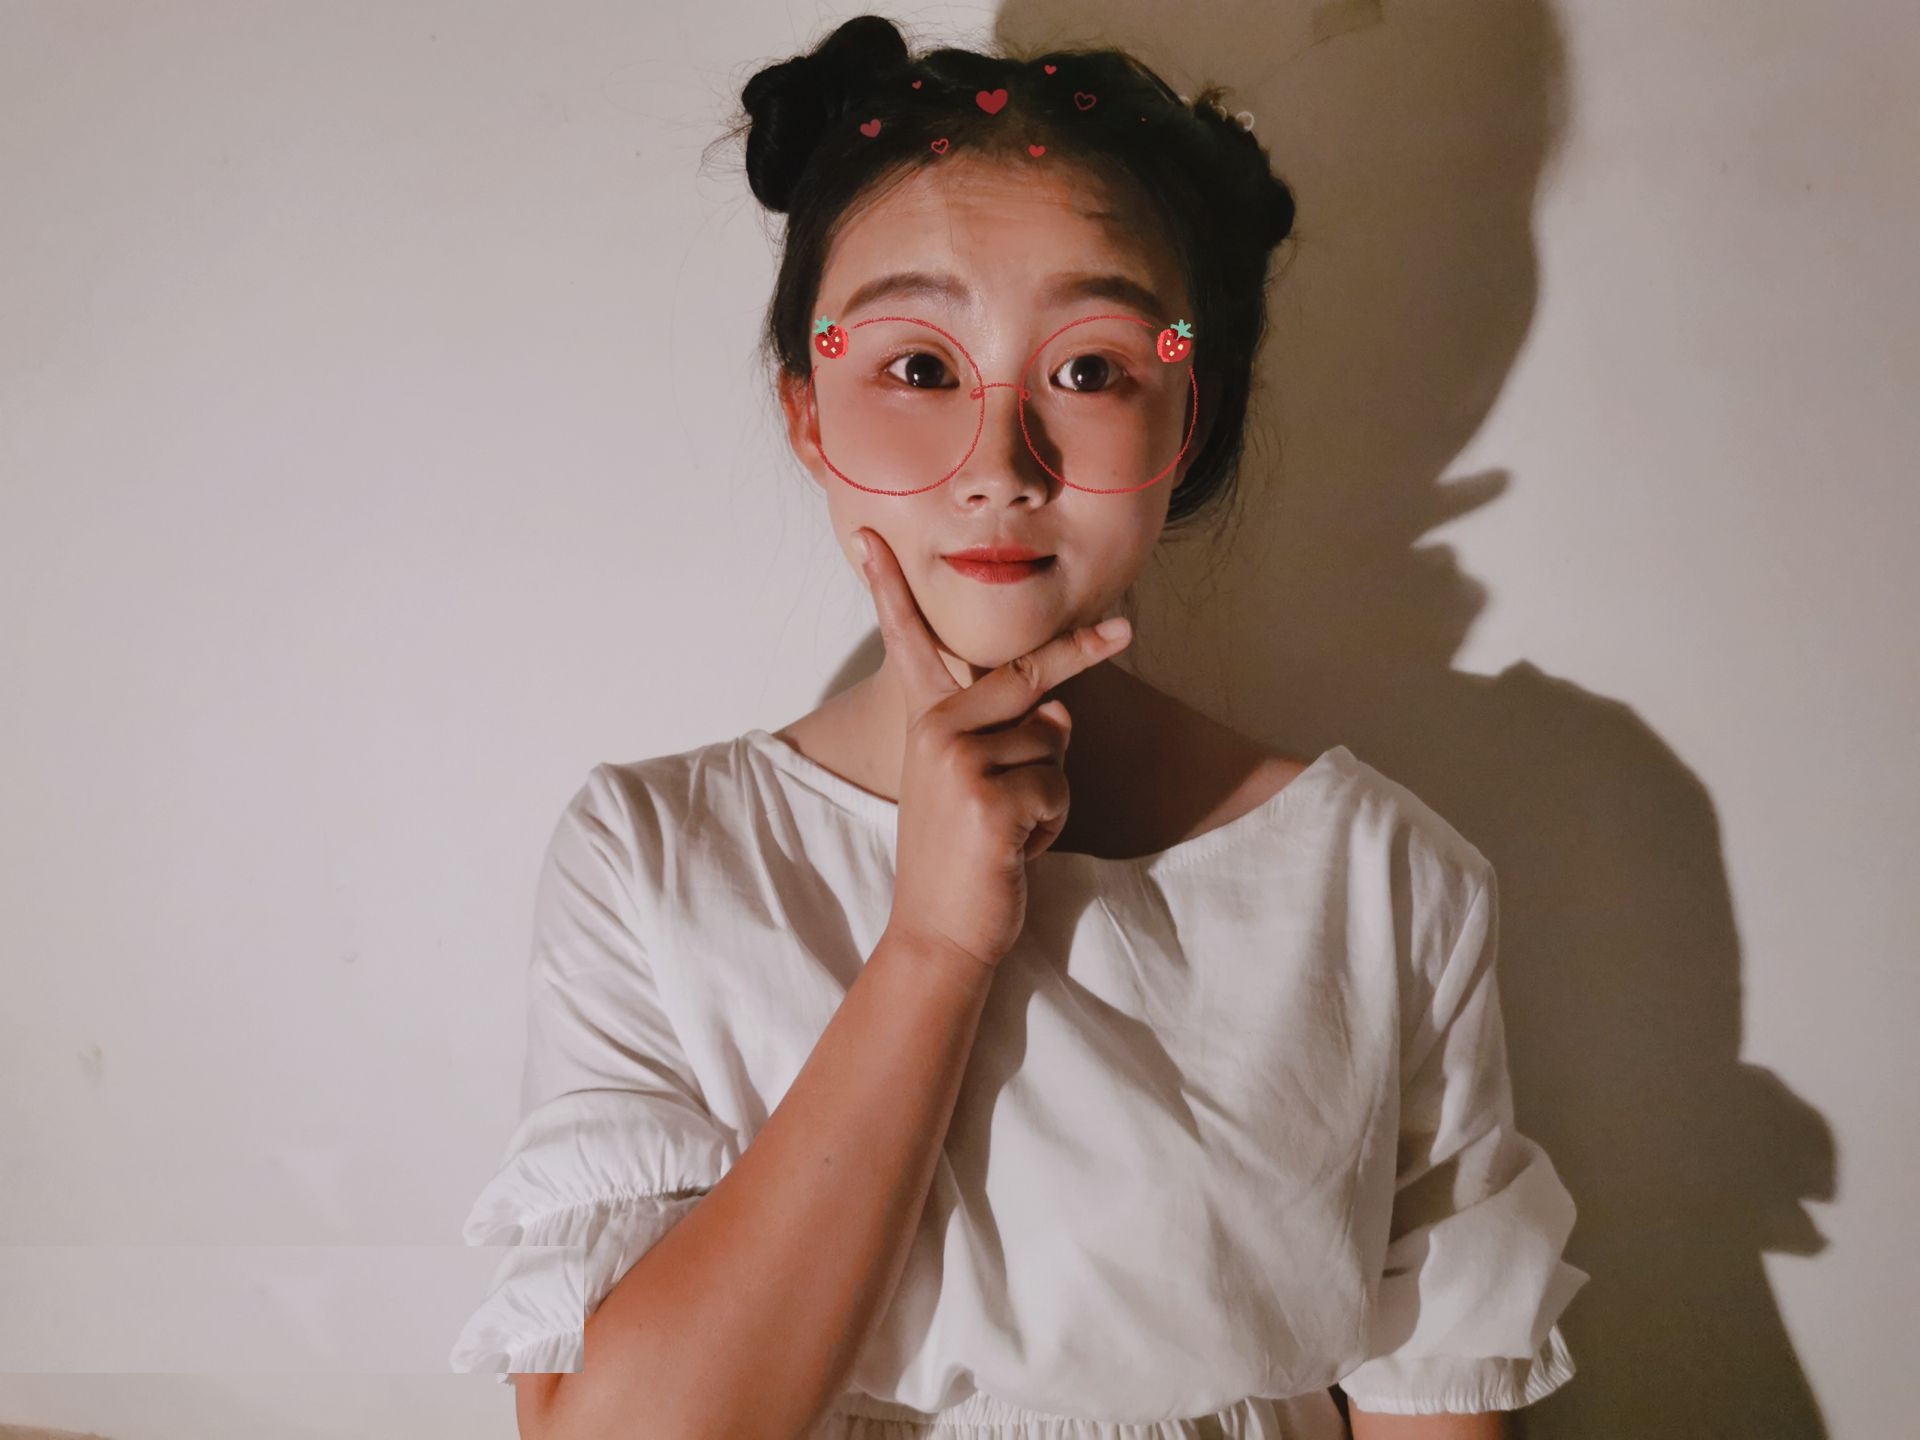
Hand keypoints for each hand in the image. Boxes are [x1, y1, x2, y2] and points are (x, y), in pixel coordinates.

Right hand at [855, 527, 1131, 970]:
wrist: (940, 933)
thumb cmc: (967, 855)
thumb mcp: (979, 781)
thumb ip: (1010, 732)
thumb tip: (1058, 709)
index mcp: (926, 721)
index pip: (910, 643)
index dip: (888, 587)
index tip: (866, 535)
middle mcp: (934, 731)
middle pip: (1032, 679)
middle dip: (1083, 659)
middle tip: (1128, 628)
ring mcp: (957, 764)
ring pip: (1057, 743)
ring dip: (1052, 793)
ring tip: (1009, 829)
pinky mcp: (986, 800)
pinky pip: (1059, 788)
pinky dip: (1052, 826)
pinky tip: (1012, 851)